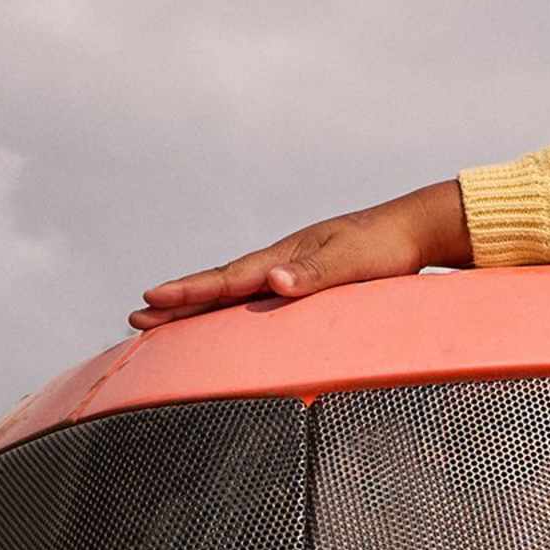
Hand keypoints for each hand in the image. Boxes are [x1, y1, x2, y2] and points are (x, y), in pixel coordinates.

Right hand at [129, 181, 473, 328]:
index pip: (228, 279)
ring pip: (233, 290)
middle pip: (220, 285)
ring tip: (163, 318)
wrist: (413, 230)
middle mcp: (280, 262)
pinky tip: (225, 317)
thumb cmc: (386, 246)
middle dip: (178, 303)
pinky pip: (256, 297)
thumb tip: (274, 281)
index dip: (189, 292)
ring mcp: (290, 269)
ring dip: (198, 306)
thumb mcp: (353, 261)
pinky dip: (231, 308)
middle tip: (136, 320)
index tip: (151, 301)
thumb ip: (315, 273)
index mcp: (284, 257)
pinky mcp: (305, 280)